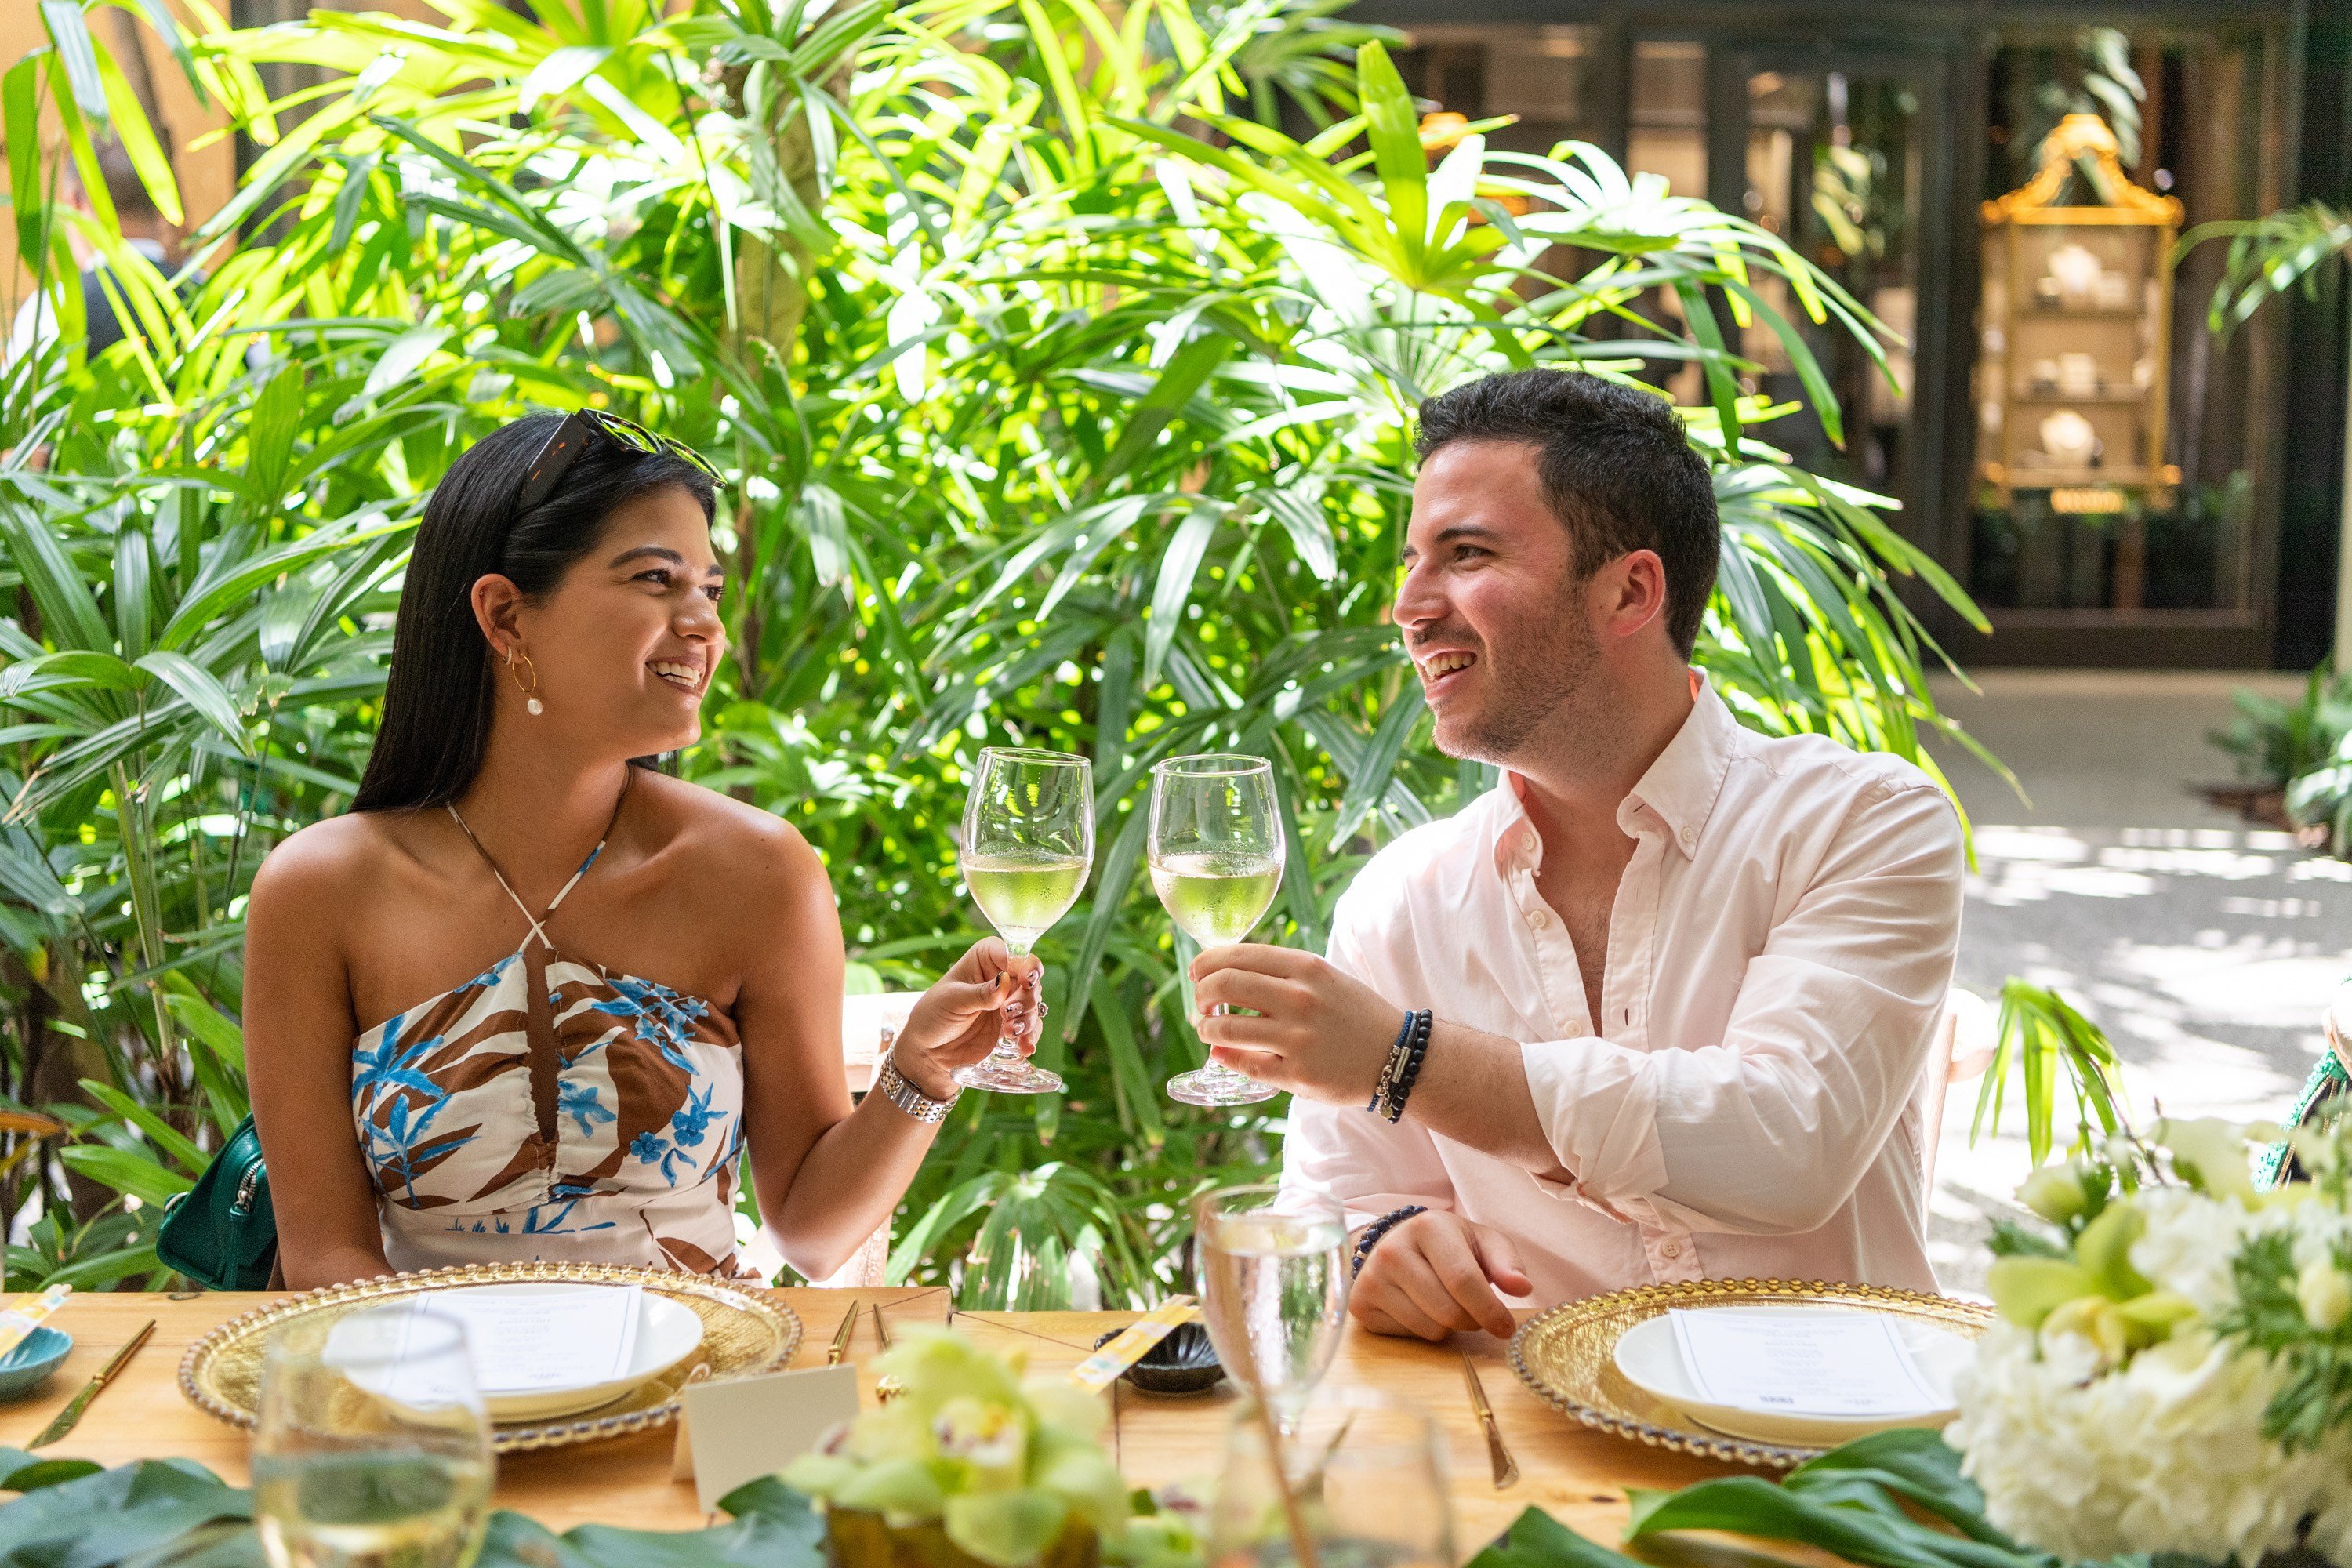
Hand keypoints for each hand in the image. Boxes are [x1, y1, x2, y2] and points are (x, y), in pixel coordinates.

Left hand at [894, 938, 1042, 1098]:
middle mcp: (1002, 978)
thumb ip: (980, 993)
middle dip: (1026, 997)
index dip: (1025, 964)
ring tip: (1010, 1032)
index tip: (1027, 980)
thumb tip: (1005, 981)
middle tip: (1008, 1013)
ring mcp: (1009, 1002)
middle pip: (1030, 979)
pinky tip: (1024, 1047)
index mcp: (985, 959)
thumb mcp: (953, 1001)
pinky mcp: (1012, 1025)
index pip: (1013, 952)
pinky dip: (1030, 1036)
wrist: (928, 1052)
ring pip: (1033, 1004)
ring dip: (1027, 1018)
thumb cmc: (933, 1016)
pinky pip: (1031, 1028)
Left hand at [1189, 944, 1402, 1105]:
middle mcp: (1300, 999)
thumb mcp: (1325, 977)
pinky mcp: (1297, 1074)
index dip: (1207, 962)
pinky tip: (1221, 1052)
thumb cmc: (1356, 1014)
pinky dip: (1223, 1056)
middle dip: (1201, 993)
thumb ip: (1281, 973)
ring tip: (1209, 1029)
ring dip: (1207, 1027)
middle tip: (1201, 1002)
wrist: (1399, 1055)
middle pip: (1225, 984)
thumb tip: (1225, 973)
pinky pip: (1244, 1064)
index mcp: (1307, 968)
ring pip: (1227, 1027)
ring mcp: (1297, 1039)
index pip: (1238, 954)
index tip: (1197, 971)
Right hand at [1351, 1211, 1530, 1340]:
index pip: (1463, 1280)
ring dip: (1449, 1327)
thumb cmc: (1448, 1246)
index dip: (1490, 1310)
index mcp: (1427, 1227)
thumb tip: (1522, 1287)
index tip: (1506, 1327)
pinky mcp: (1360, 1305)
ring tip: (1445, 1304)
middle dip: (1471, 1320)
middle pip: (1448, 1311)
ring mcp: (1371, 1278)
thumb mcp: (1481, 1242)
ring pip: (1430, 1329)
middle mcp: (1392, 1250)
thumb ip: (1506, 1262)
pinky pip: (1408, 1336)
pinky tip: (1419, 1308)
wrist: (1394, 1243)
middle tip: (1473, 1311)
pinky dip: (1423, 1330)